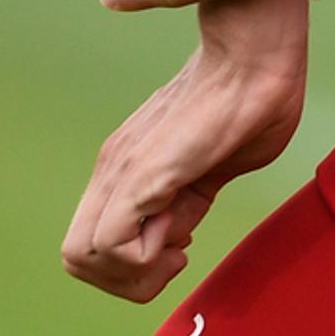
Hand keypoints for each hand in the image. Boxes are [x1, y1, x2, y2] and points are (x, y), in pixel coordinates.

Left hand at [63, 40, 304, 301]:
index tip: (184, 241)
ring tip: (180, 241)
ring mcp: (119, 170)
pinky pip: (110, 246)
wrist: (257, 56)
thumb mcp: (215, 170)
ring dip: (135, 271)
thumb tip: (171, 239)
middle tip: (178, 252)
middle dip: (128, 279)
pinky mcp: (138, 174)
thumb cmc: (254, 103)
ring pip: (81, 258)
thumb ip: (185, 204)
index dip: (137, 263)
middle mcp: (112, 170)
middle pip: (77, 259)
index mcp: (128, 168)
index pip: (94, 244)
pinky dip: (144, 259)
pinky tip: (183, 235)